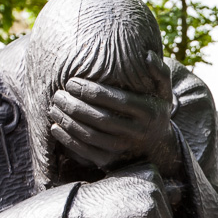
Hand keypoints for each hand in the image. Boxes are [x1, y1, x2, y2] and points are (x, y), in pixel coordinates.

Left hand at [50, 51, 181, 176]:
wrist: (158, 146)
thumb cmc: (154, 110)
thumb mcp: (164, 92)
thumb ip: (160, 72)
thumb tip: (148, 55)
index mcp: (149, 112)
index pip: (117, 100)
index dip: (92, 91)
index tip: (71, 82)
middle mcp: (138, 133)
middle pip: (102, 119)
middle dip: (76, 106)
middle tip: (58, 95)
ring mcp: (125, 149)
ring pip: (92, 136)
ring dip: (69, 123)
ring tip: (54, 108)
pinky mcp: (112, 162)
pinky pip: (87, 153)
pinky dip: (69, 141)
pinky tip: (56, 127)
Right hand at [64, 164, 171, 217]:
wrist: (73, 214)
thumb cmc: (96, 207)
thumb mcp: (124, 190)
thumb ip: (149, 190)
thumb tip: (180, 192)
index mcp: (148, 170)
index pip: (164, 201)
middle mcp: (153, 178)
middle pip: (167, 215)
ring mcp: (152, 194)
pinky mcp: (149, 213)